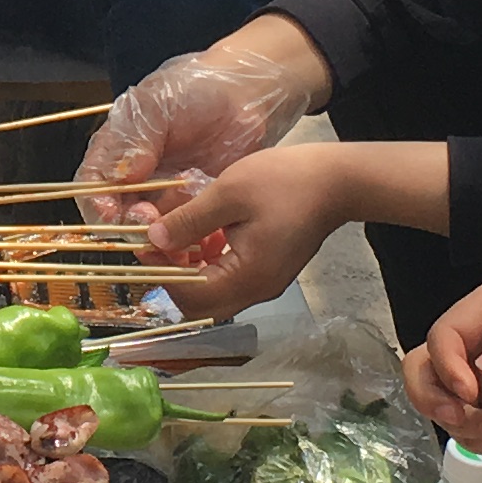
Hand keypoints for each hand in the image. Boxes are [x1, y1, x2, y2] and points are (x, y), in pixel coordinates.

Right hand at [80, 24, 327, 219]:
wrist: (245, 93)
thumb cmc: (196, 89)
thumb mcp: (156, 107)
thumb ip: (136, 141)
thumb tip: (121, 176)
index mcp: (116, 152)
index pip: (92, 188)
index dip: (98, 205)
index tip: (113, 215)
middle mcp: (136, 179)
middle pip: (120, 217)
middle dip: (132, 225)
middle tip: (151, 220)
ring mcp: (167, 194)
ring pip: (153, 232)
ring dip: (161, 241)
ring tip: (178, 237)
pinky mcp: (197, 205)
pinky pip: (188, 233)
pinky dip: (191, 242)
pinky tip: (203, 239)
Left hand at [134, 141, 372, 318]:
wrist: (338, 180)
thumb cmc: (286, 182)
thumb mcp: (229, 194)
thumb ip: (188, 220)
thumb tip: (152, 239)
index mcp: (246, 278)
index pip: (188, 295)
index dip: (160, 270)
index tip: (144, 242)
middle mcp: (256, 290)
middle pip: (199, 302)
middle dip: (172, 272)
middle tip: (159, 239)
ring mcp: (264, 283)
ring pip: (212, 290)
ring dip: (189, 266)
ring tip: (180, 229)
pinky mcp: (269, 270)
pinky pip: (229, 277)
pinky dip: (210, 260)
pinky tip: (207, 229)